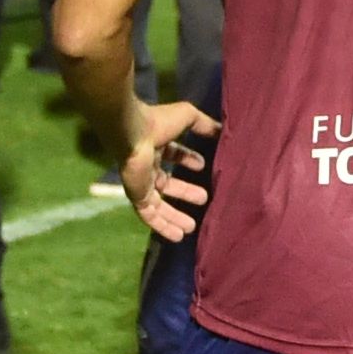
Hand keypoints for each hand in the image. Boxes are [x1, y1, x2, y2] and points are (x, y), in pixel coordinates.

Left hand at [123, 98, 216, 237]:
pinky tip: (178, 236)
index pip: (173, 154)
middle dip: (185, 191)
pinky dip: (162, 226)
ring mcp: (141, 183)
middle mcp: (147, 165)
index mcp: (157, 145)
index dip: (187, 160)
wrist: (131, 135)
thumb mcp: (187, 117)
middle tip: (204, 199)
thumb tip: (221, 130)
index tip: (202, 167)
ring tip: (191, 228)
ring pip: (159, 204)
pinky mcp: (136, 197)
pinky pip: (149, 215)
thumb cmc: (158, 123)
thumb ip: (204, 124)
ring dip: (174, 216)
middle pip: (167, 183)